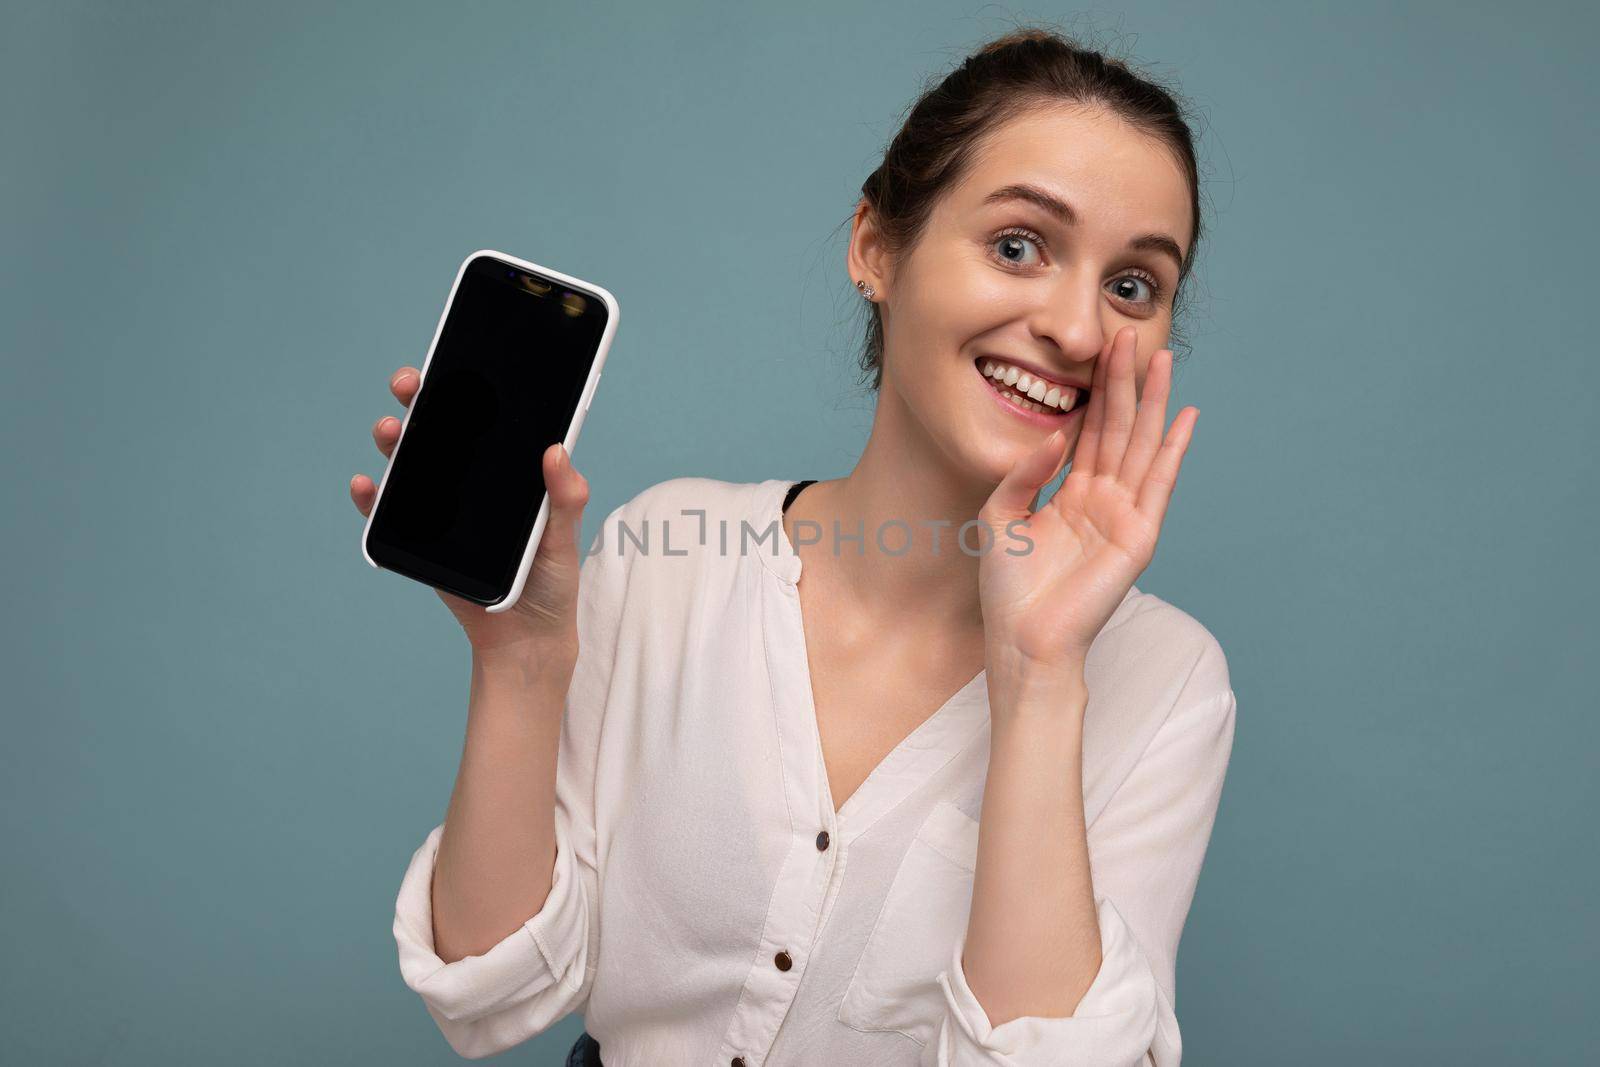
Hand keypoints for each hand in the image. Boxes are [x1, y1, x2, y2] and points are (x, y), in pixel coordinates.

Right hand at [351, 366, 591, 662]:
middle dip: (421, 398)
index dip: (468, 384)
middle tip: (412, 384)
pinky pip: (388, 513)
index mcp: (507, 468)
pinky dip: (371, 497)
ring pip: (410, 461)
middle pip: (440, 428)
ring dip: (394, 440)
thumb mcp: (564, 537)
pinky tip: (366, 484)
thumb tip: (556, 450)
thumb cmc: (550, 581)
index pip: (484, 416)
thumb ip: (565, 497)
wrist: (526, 638)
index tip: (458, 357)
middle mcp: (470, 479)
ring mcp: (441, 507)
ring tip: (390, 430)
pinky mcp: (420, 539)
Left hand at [978, 326, 1198, 683]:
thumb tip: (1055, 434)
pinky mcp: (1139, 535)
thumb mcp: (1000, 516)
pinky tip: (1185, 416)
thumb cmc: (1009, 588)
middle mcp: (1101, 498)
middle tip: (1129, 335)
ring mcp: (1123, 514)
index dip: (1093, 390)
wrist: (1024, 640)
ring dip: (1153, 402)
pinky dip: (1173, 450)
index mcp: (1069, 493)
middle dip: (1124, 382)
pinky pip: (1159, 483)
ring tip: (1162, 359)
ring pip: (1141, 445)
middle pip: (1118, 428)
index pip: (1088, 430)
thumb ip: (1025, 471)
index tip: (1098, 349)